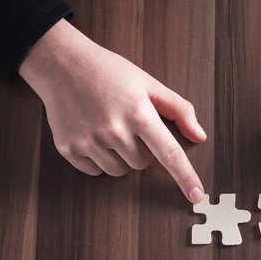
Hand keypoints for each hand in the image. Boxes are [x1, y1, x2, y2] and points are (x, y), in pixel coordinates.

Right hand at [19, 19, 206, 203]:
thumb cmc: (108, 72)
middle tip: (128, 125)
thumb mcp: (148, 83)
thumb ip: (178, 109)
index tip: (196, 196)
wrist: (61, 64)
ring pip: (119, 171)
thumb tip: (199, 136)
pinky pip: (95, 171)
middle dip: (141, 150)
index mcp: (139, 113)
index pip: (169, 153)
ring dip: (120, 157)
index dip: (186, 176)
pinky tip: (92, 134)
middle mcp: (114, 130)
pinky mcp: (68, 149)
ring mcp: (89, 141)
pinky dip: (98, 159)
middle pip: (142, 164)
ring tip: (109, 128)